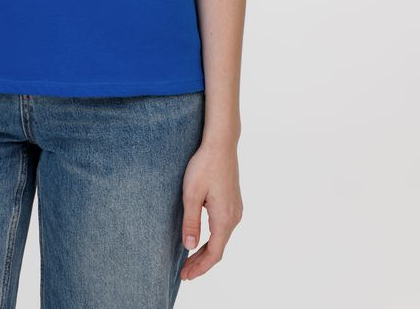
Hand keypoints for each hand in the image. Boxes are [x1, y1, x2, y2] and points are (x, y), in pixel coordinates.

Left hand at [180, 141, 242, 281]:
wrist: (221, 143)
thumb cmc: (204, 165)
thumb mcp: (191, 194)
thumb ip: (191, 221)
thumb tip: (190, 246)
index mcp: (224, 218)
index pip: (214, 253)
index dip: (200, 267)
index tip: (185, 275)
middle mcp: (234, 216)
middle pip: (219, 248)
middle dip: (201, 262)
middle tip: (184, 272)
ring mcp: (236, 209)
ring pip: (221, 238)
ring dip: (206, 251)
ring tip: (190, 259)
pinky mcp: (233, 202)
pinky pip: (223, 228)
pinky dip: (212, 239)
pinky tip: (201, 238)